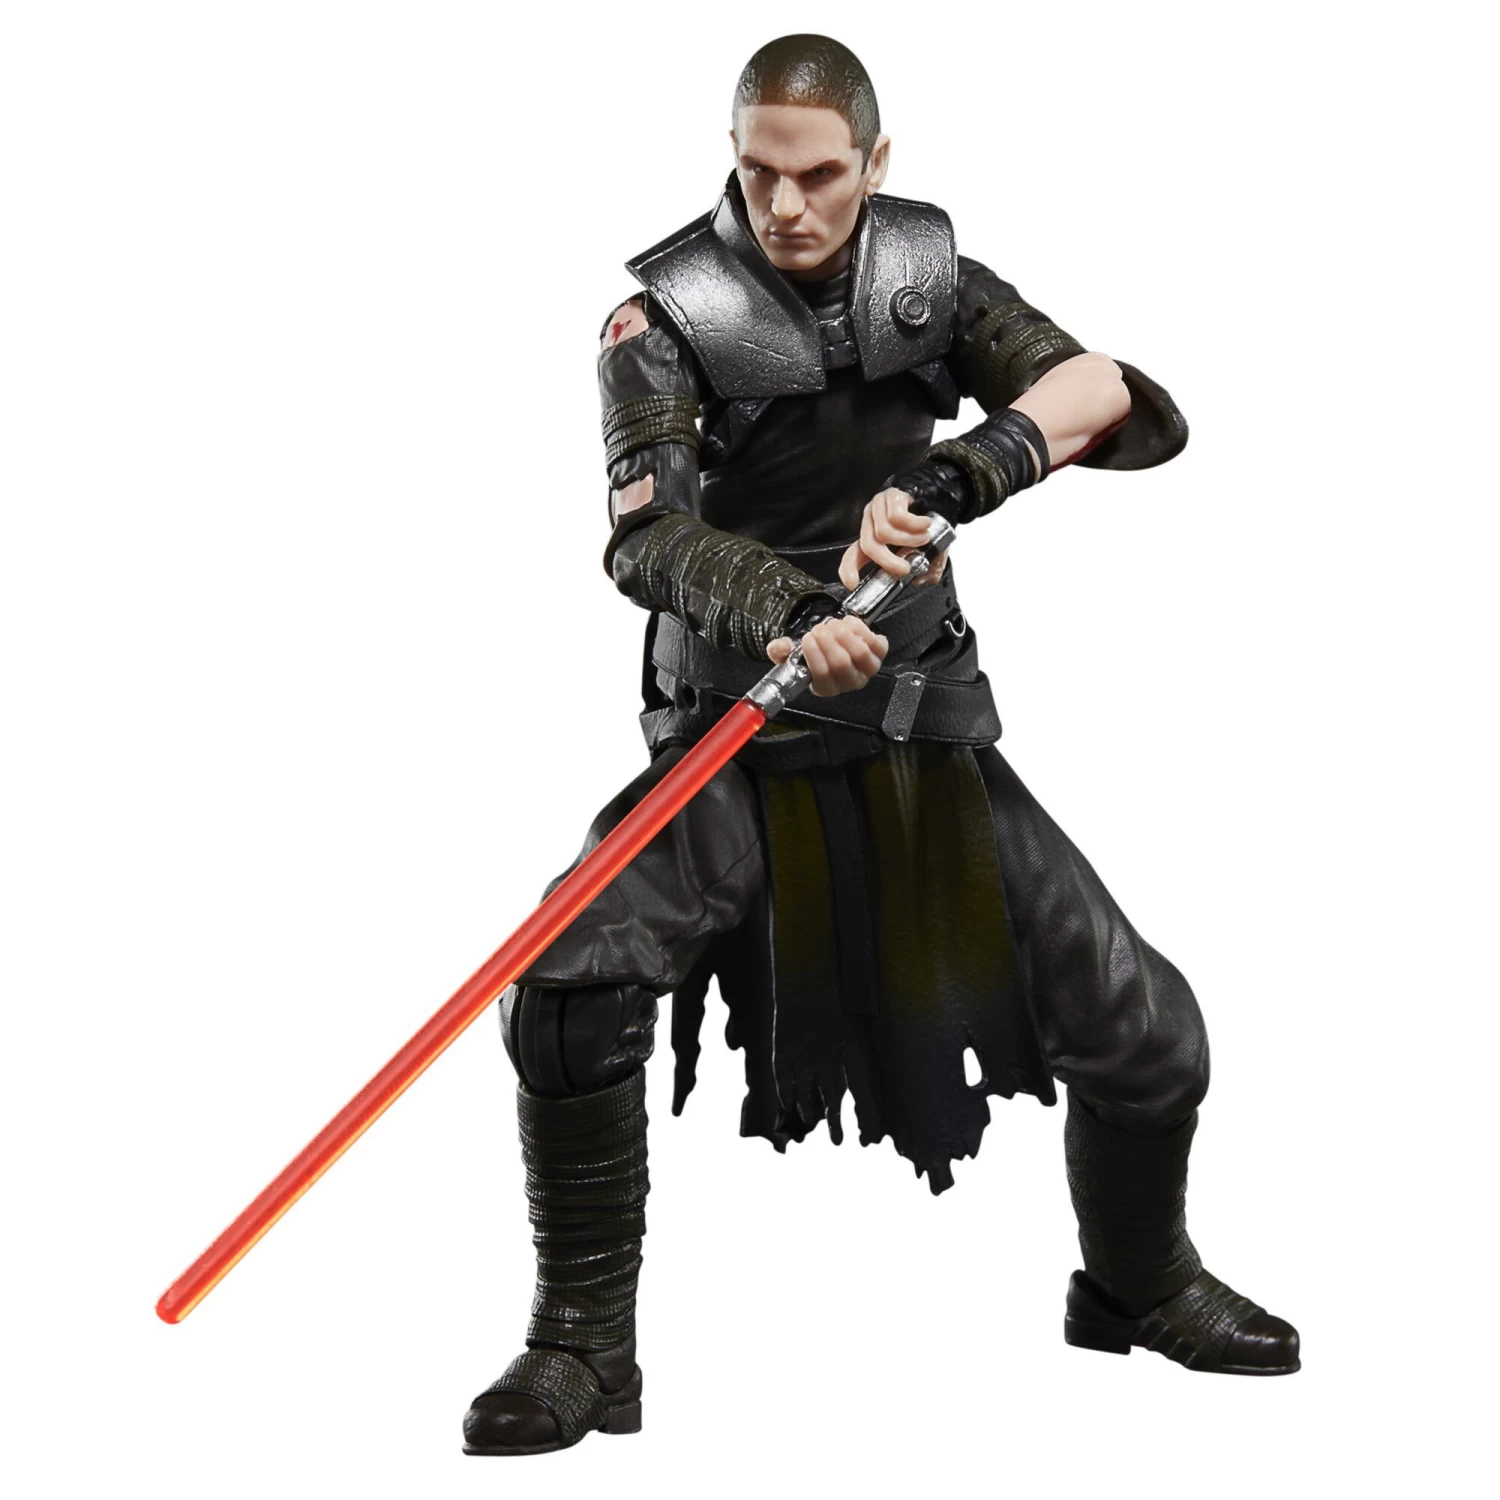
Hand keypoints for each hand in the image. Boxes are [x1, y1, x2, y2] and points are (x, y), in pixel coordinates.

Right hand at [766, 615, 888, 697]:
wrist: (838, 642)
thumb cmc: (817, 651)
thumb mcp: (794, 653)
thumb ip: (781, 651)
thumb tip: (779, 647)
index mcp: (826, 687)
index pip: (821, 677)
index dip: (814, 655)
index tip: (807, 638)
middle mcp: (849, 682)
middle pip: (841, 663)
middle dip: (828, 641)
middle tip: (819, 628)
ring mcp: (868, 669)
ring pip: (859, 653)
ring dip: (843, 634)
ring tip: (832, 624)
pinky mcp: (880, 654)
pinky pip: (874, 643)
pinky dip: (860, 629)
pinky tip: (848, 623)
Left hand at [838, 488, 947, 590]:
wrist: (939, 498)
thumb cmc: (926, 527)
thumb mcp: (924, 552)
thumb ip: (923, 568)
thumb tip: (918, 579)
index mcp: (873, 538)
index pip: (852, 555)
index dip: (849, 569)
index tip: (853, 584)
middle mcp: (871, 522)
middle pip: (869, 546)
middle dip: (888, 562)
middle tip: (906, 568)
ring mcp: (878, 507)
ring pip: (884, 532)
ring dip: (909, 540)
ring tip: (924, 538)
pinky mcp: (890, 495)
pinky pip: (898, 516)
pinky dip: (916, 525)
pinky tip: (925, 524)